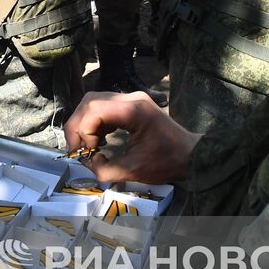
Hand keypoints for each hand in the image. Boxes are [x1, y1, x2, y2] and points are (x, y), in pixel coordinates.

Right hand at [64, 91, 198, 185]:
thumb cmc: (166, 162)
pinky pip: (104, 106)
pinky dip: (95, 121)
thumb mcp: (133, 170)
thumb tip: (88, 162)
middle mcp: (131, 98)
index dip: (82, 130)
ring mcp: (132, 98)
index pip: (93, 109)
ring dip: (85, 123)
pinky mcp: (132, 104)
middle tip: (78, 148)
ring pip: (95, 101)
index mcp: (133, 110)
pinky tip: (98, 139)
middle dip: (78, 125)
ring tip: (87, 145)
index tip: (84, 151)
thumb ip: (105, 169)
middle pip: (90, 101)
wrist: (191, 155)